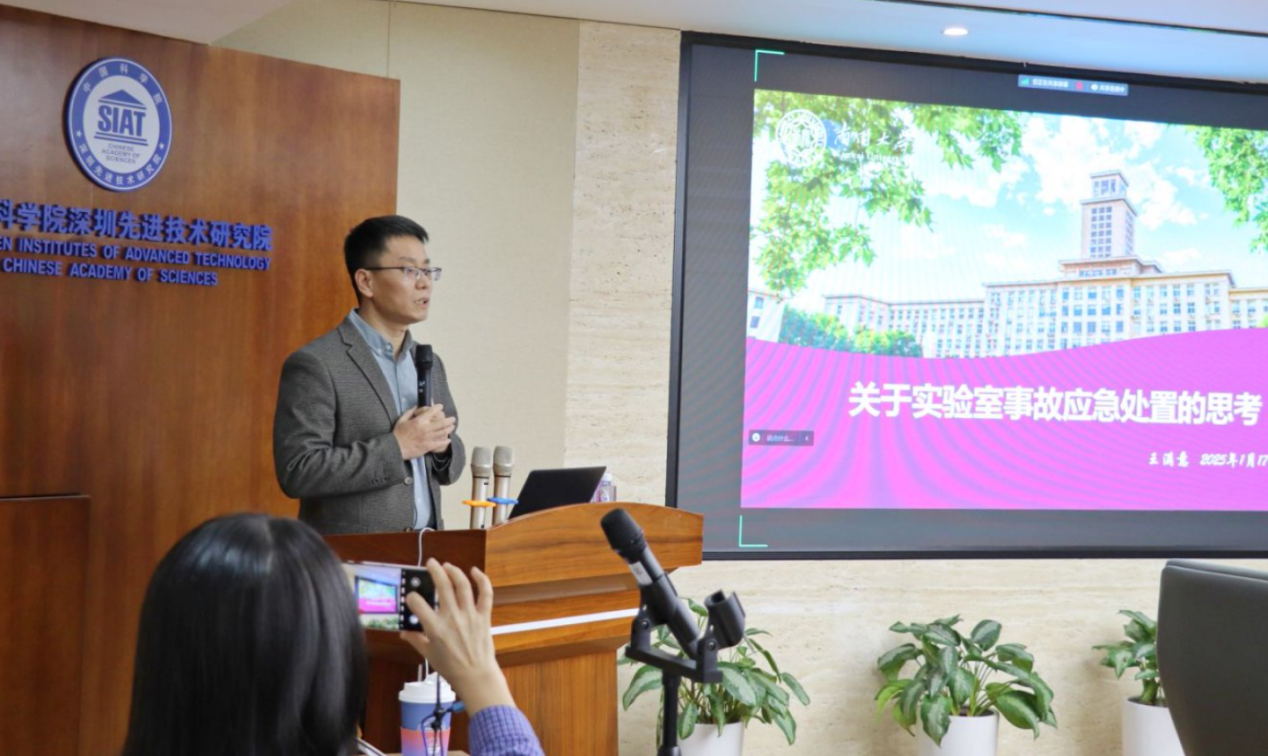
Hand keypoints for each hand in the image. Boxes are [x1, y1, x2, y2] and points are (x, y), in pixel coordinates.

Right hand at [393, 405, 455, 459]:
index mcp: (419, 421)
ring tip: (452, 426)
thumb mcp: (401, 420)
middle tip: (453, 418)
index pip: (432, 411)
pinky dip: (445, 441)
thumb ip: (410, 412)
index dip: (438, 408)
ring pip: (443, 432)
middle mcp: (426, 428)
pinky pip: (440, 443)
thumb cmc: (397, 433)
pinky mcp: (428, 446)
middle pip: (442, 422)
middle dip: (449, 419)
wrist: (395, 448)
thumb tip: (417, 406)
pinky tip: (449, 439)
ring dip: (449, 429)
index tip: (441, 406)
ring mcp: (428, 438)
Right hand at [400, 560, 514, 714]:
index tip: (411, 596)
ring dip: (454, 571)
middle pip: (443, 586)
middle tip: (430, 563)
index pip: (418, 604)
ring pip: (463, 585)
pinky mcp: (484, 616)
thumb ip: (416, 640)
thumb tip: (404, 632)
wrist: (476, 675)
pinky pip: (485, 594)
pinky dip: (482, 580)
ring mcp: (470, 615)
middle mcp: (452, 618)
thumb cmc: (451, 667)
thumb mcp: (428, 654)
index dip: (412, 597)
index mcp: (435, 628)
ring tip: (447, 565)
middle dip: (435, 571)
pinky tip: (474, 571)